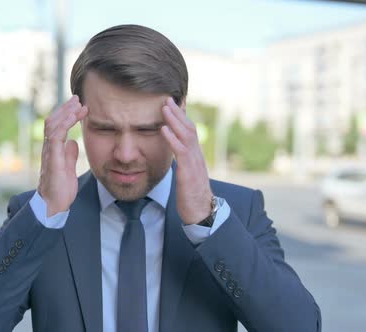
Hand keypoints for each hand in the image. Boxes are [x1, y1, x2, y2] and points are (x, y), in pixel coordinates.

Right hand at [38, 95, 88, 216]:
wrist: (54, 205)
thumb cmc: (60, 189)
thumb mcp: (68, 168)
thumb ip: (69, 155)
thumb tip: (72, 142)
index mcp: (53, 150)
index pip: (57, 126)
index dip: (67, 115)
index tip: (80, 106)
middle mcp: (49, 148)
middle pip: (53, 121)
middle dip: (66, 108)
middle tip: (78, 99)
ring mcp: (49, 152)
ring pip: (53, 125)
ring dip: (66, 113)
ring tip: (78, 104)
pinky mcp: (52, 159)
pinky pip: (55, 136)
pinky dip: (64, 124)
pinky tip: (73, 117)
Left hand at [160, 97, 212, 224]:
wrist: (202, 214)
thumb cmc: (191, 197)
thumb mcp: (186, 176)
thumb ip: (182, 163)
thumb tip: (174, 155)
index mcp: (195, 156)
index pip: (190, 131)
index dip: (182, 116)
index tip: (174, 102)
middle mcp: (197, 156)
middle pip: (189, 128)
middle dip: (178, 112)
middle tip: (167, 97)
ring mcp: (194, 163)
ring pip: (186, 135)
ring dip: (175, 119)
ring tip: (164, 106)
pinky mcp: (189, 173)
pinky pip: (181, 152)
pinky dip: (172, 138)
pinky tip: (163, 129)